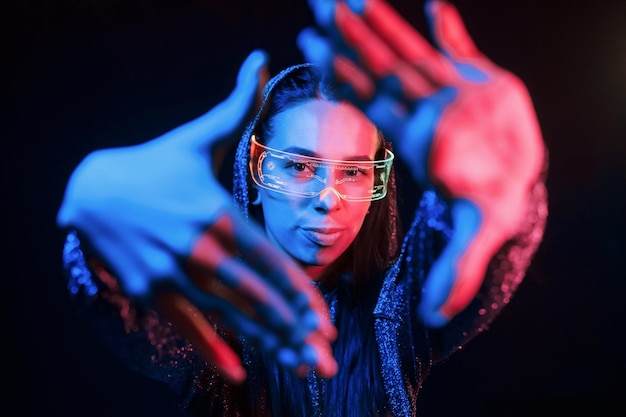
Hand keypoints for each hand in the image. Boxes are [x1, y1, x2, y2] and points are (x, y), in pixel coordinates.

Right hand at [57, 50, 337, 382]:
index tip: (325, 321)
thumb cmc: (157, 164)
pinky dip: (212, 349)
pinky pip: (187, 326)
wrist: (93, 188)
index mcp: (217, 213)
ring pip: (228, 316)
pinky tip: (237, 372)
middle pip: (254, 297)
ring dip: (264, 344)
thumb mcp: (197, 137)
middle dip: (291, 331)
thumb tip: (261, 60)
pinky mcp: (151, 290)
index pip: (268, 261)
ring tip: (296, 368)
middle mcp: (197, 248)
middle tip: (323, 361)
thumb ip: (236, 106)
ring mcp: (172, 274)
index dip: (298, 294)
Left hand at [299, 0, 544, 325]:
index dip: (344, 76)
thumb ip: (453, 272)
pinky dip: (450, 27)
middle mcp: (422, 110)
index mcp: (413, 138)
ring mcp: (447, 91)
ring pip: (407, 50)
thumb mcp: (476, 238)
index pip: (370, 102)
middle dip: (349, 36)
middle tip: (318, 3)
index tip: (314, 47)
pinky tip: (436, 4)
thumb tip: (432, 318)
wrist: (514, 182)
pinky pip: (459, 47)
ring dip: (381, 21)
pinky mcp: (477, 79)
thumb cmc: (492, 207)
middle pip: (378, 67)